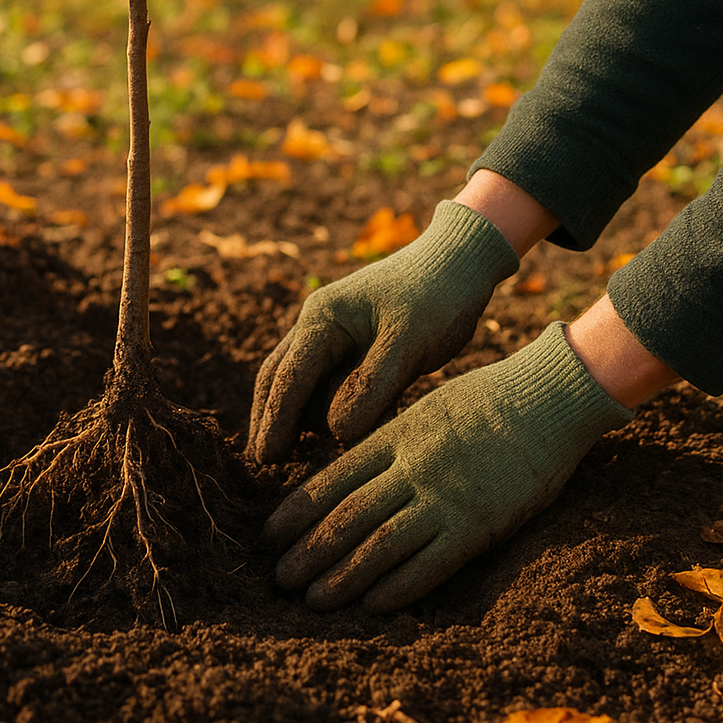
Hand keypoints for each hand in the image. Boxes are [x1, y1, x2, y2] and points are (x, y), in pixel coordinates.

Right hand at [247, 199, 517, 462]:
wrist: (461, 259)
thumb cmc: (437, 295)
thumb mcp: (408, 342)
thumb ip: (371, 385)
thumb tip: (334, 431)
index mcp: (323, 319)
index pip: (289, 379)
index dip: (275, 422)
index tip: (263, 460)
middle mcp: (319, 324)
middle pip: (280, 378)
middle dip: (270, 419)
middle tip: (262, 463)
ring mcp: (335, 334)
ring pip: (303, 382)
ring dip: (300, 415)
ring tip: (297, 455)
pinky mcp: (356, 345)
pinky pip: (329, 382)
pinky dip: (326, 407)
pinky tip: (335, 433)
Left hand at [265, 322, 630, 612]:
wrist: (548, 398)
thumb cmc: (489, 400)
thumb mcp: (427, 408)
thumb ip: (391, 439)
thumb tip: (353, 467)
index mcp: (397, 436)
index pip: (333, 478)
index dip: (298, 510)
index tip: (270, 533)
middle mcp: (412, 468)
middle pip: (347, 516)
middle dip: (309, 551)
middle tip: (279, 579)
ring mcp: (445, 498)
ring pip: (380, 545)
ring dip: (342, 577)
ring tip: (312, 600)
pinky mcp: (478, 526)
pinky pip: (430, 564)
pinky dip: (397, 587)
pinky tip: (373, 605)